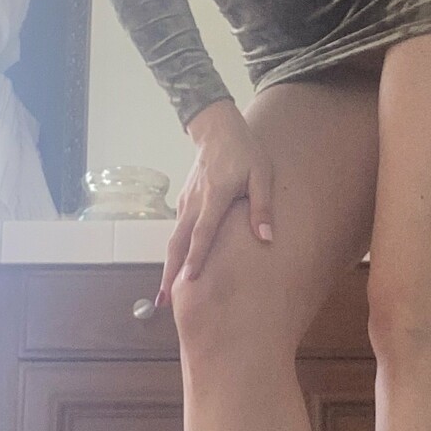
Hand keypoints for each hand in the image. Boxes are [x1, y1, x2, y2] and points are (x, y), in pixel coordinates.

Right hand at [156, 102, 273, 306]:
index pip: (203, 232)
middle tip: (164, 300)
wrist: (216, 130)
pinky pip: (177, 231)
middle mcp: (195, 202)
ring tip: (164, 293)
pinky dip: (173, 252)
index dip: (196, 257)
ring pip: (174, 239)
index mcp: (216, 195)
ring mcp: (186, 202)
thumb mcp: (261, 174)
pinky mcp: (184, 202)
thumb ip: (262, 206)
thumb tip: (266, 237)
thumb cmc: (244, 152)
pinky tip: (174, 268)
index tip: (188, 280)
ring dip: (168, 266)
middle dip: (170, 272)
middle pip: (178, 242)